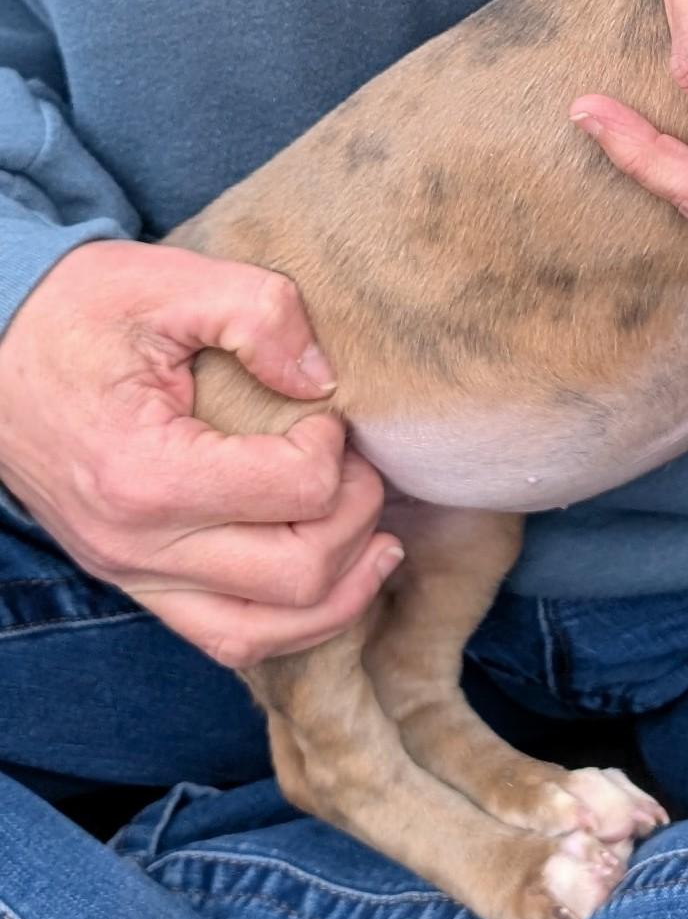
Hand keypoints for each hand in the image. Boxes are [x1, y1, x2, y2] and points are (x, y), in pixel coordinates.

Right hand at [0, 240, 402, 667]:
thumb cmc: (78, 311)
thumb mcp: (171, 282)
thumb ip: (261, 313)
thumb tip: (323, 379)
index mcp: (148, 471)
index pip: (296, 491)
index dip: (335, 451)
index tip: (326, 415)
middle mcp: (138, 544)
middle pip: (296, 575)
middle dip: (355, 517)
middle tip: (358, 466)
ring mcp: (132, 573)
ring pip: (263, 632)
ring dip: (340, 595)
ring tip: (379, 544)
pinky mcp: (134, 580)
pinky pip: (225, 636)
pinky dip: (290, 622)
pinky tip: (332, 579)